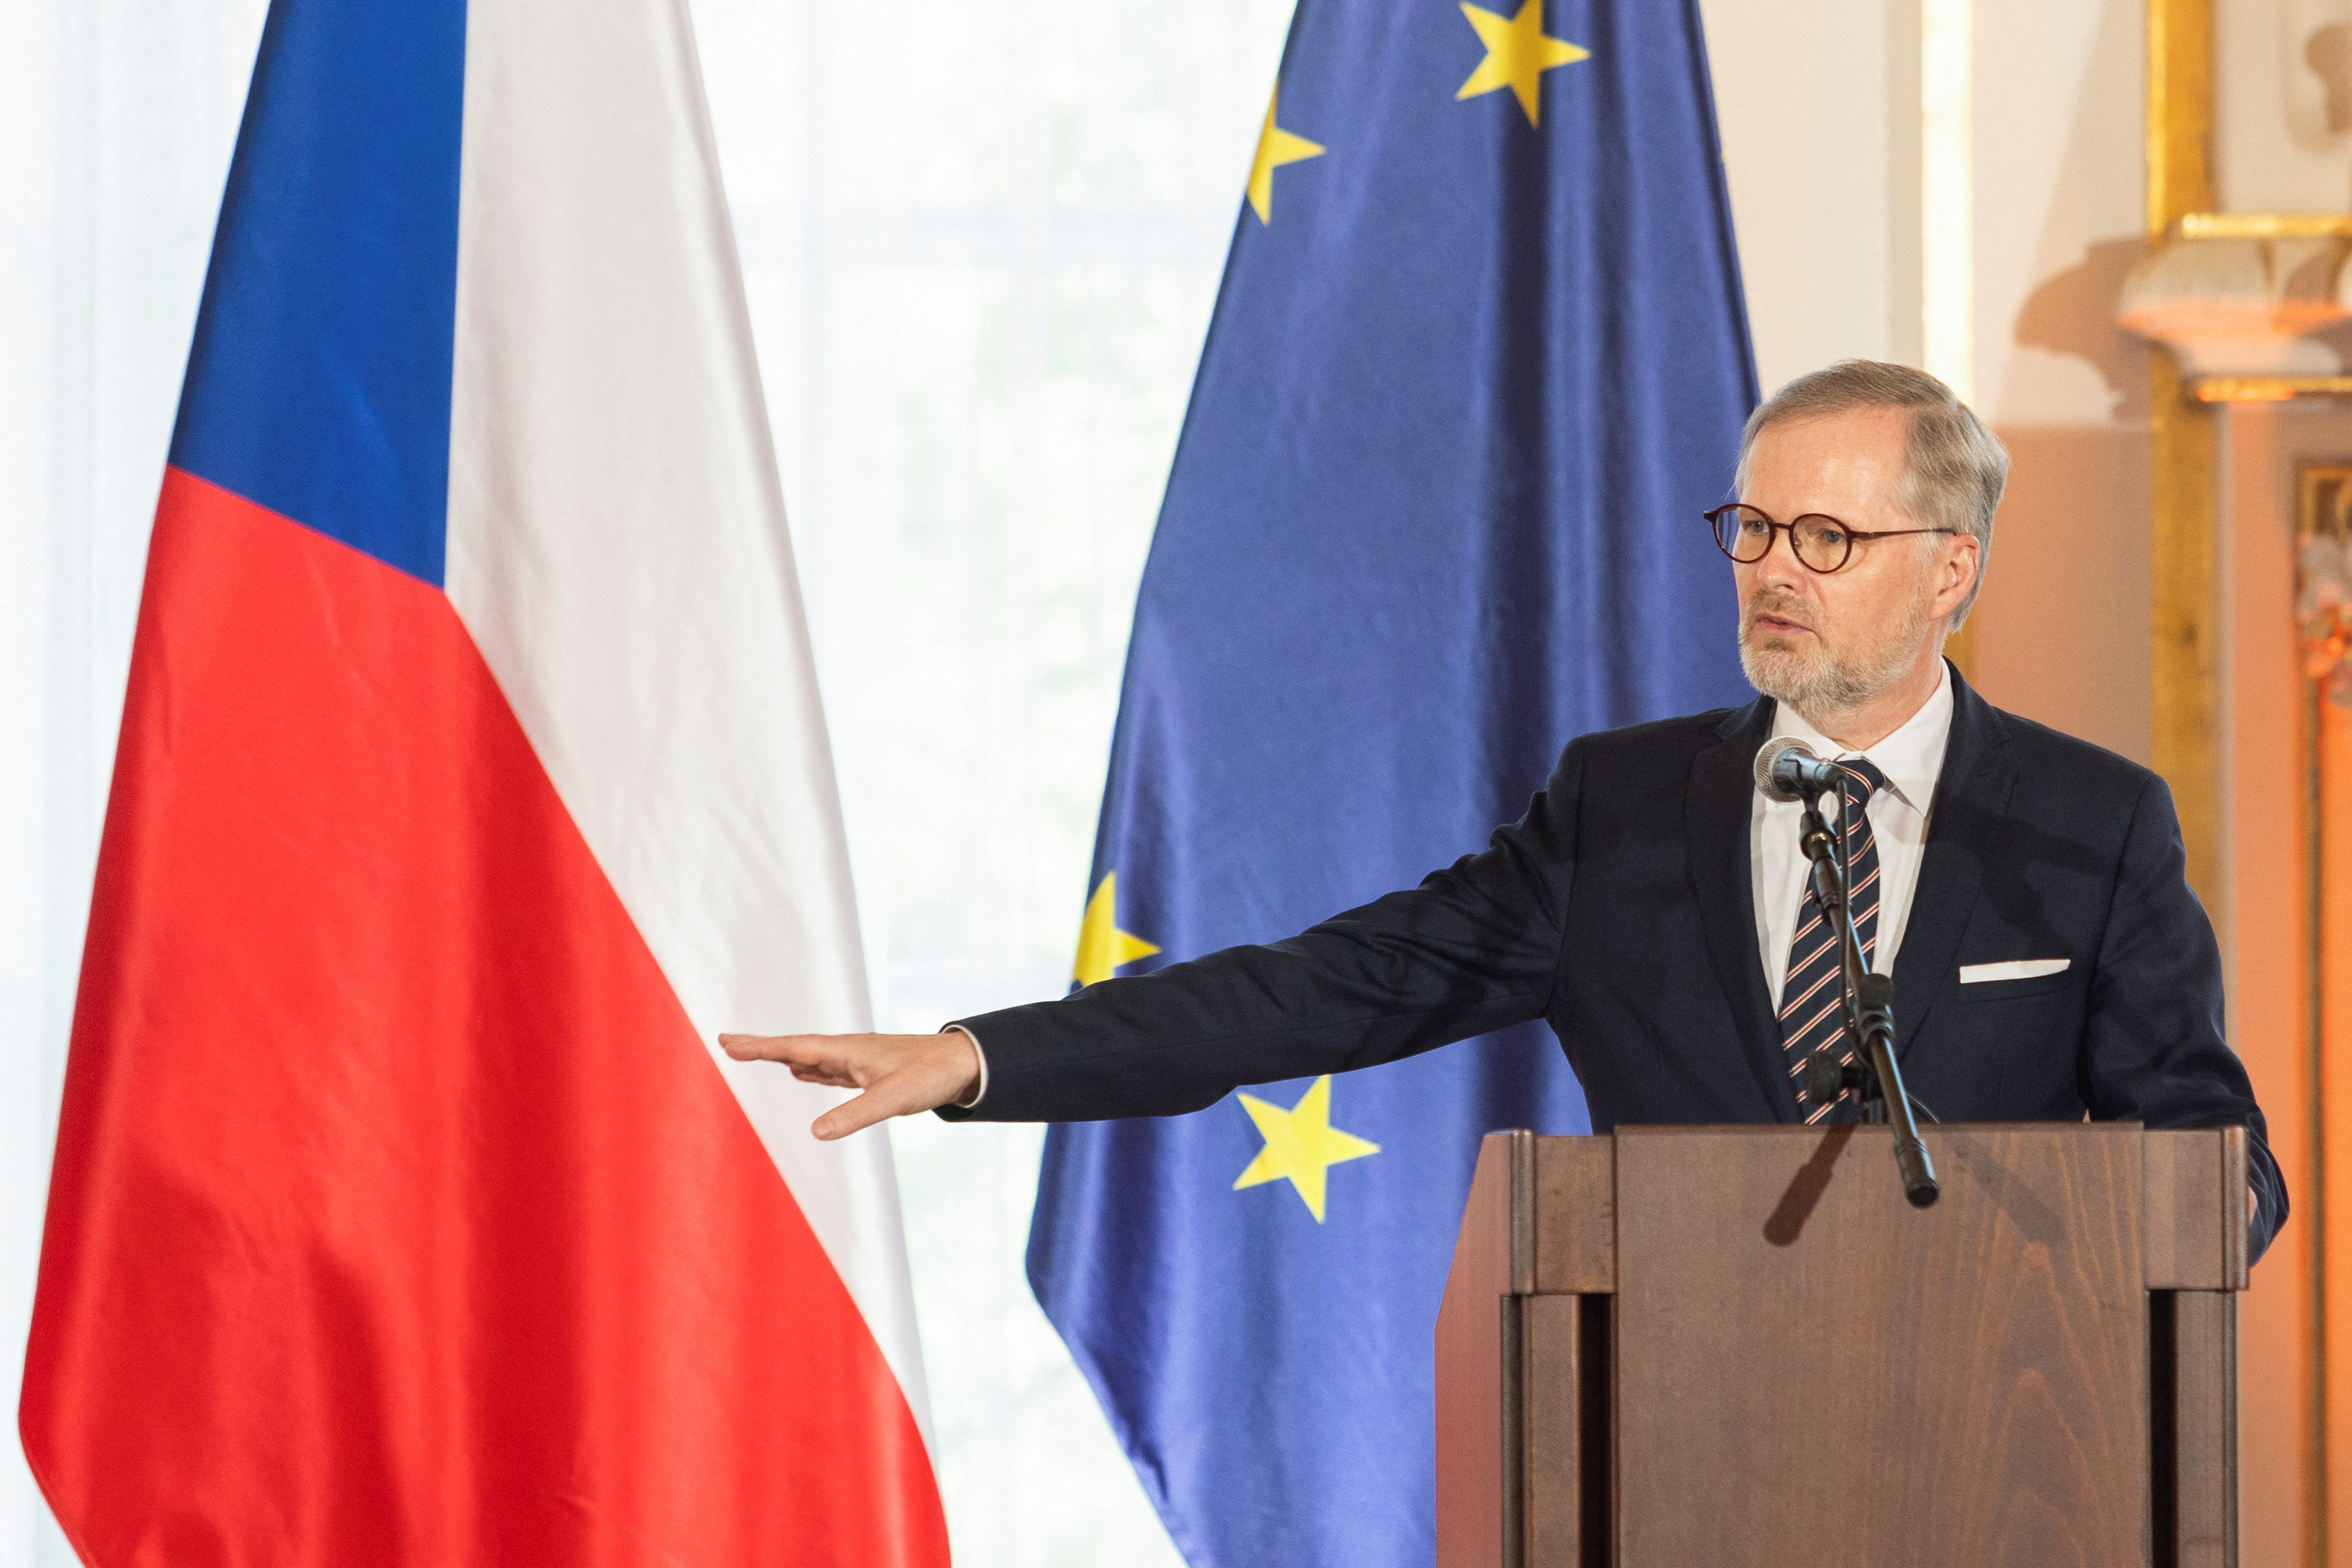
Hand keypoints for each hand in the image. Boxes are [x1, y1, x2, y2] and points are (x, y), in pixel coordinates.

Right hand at [718, 1030, 982, 1140]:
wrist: (965, 1065)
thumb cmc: (931, 1075)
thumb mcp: (893, 1099)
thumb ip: (855, 1115)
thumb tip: (815, 1132)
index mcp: (848, 1051)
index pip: (794, 1048)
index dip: (760, 1046)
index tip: (727, 1041)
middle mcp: (848, 1051)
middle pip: (796, 1049)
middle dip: (762, 1048)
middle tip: (728, 1043)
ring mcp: (859, 1061)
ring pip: (811, 1057)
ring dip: (782, 1056)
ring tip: (756, 1054)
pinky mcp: (870, 1072)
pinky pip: (829, 1068)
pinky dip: (809, 1069)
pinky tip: (803, 1071)